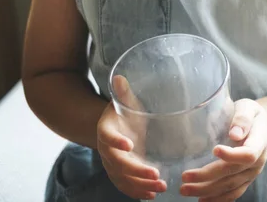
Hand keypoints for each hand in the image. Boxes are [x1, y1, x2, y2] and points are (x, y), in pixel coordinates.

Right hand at [97, 75, 167, 199]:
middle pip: (118, 164)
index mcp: (106, 130)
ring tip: (160, 186)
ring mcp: (112, 164)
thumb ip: (123, 92)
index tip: (130, 145)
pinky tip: (152, 195)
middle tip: (156, 174)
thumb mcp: (124, 100)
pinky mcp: (121, 173)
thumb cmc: (122, 111)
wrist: (112, 127)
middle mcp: (106, 150)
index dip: (117, 142)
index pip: (108, 137)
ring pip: (123, 178)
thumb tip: (119, 77)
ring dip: (140, 185)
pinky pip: (126, 185)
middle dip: (136, 171)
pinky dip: (137, 191)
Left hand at [180, 99, 266, 201]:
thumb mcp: (249, 108)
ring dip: (207, 191)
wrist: (263, 126)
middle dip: (208, 177)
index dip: (232, 155)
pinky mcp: (245, 180)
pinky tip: (202, 200)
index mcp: (259, 142)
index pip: (248, 154)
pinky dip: (218, 199)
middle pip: (233, 173)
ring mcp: (251, 174)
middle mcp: (257, 162)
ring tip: (185, 189)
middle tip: (185, 177)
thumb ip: (243, 118)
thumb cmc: (252, 114)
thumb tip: (234, 133)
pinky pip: (233, 193)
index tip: (215, 150)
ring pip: (230, 187)